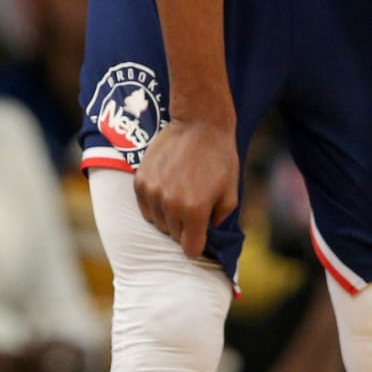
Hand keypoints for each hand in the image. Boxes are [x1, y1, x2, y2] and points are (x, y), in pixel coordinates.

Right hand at [134, 115, 238, 256]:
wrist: (199, 123)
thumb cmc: (220, 157)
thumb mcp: (231, 192)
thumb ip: (219, 220)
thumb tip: (208, 233)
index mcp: (195, 211)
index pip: (191, 248)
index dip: (197, 243)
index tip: (200, 234)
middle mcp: (171, 205)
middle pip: (174, 235)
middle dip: (184, 227)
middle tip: (193, 206)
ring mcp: (153, 192)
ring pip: (158, 223)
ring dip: (169, 216)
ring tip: (180, 194)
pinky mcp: (141, 180)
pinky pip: (145, 207)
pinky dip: (155, 204)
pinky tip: (167, 188)